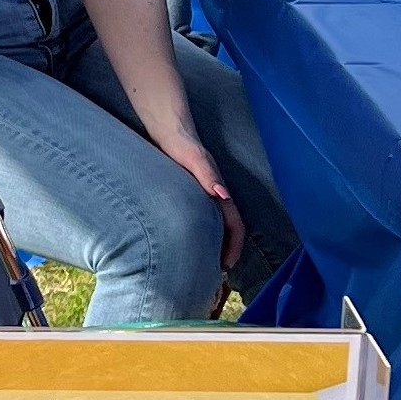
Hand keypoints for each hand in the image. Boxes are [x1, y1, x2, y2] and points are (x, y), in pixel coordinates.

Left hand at [153, 133, 246, 271]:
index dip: (234, 245)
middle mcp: (213, 193)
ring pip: (213, 223)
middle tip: (213, 273)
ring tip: (201, 263)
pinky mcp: (188, 191)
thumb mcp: (194, 159)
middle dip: (224, 250)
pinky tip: (184, 241)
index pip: (234, 223)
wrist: (166, 126)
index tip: (226, 265)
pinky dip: (198, 232)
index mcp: (217, 190)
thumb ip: (208, 175)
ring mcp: (201, 192)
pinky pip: (199, 217)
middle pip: (226, 228)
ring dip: (212, 243)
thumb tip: (223, 195)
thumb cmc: (180, 142)